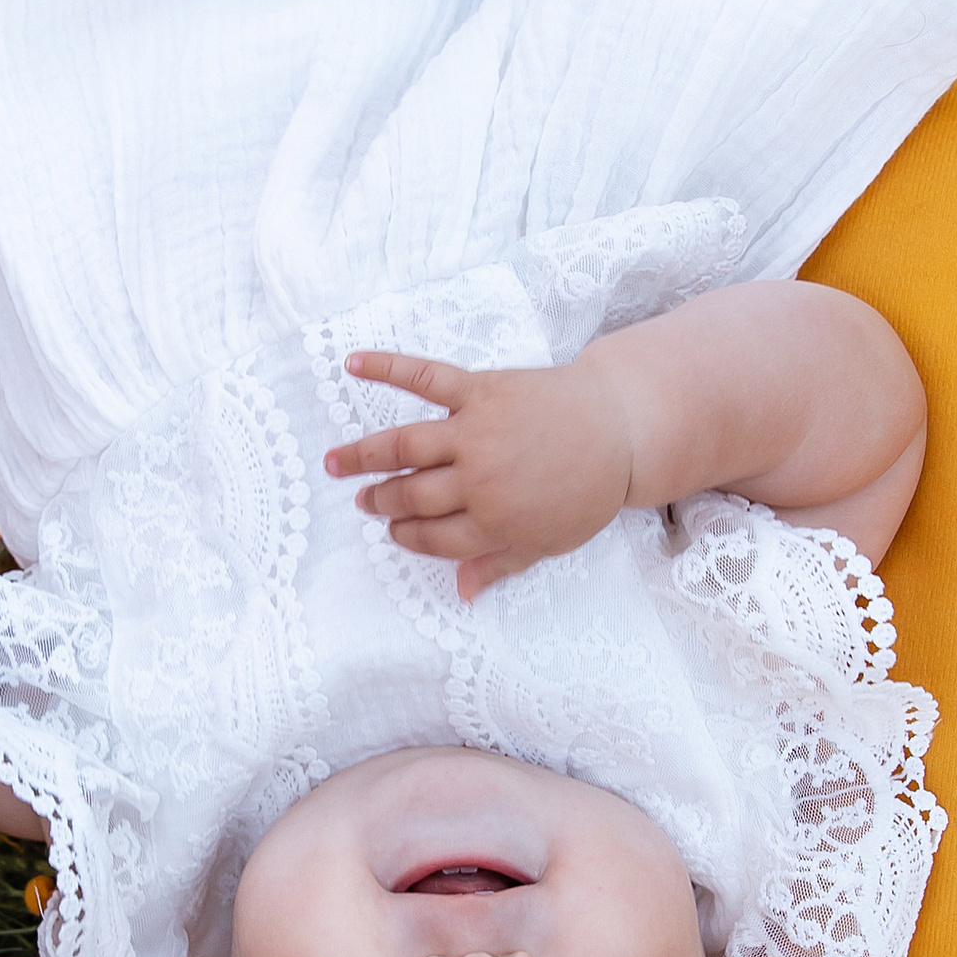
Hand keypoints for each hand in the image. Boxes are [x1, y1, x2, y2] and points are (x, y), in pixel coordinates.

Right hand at [324, 348, 634, 597]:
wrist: (621, 427)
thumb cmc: (588, 489)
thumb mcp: (549, 542)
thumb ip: (499, 565)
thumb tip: (460, 593)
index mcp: (495, 522)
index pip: (433, 537)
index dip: (408, 536)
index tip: (393, 531)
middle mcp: (479, 479)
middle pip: (412, 494)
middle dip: (382, 501)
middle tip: (364, 501)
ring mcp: (477, 432)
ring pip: (404, 446)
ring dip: (363, 456)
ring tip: (334, 463)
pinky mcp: (480, 390)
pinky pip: (424, 378)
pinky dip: (386, 367)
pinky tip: (352, 364)